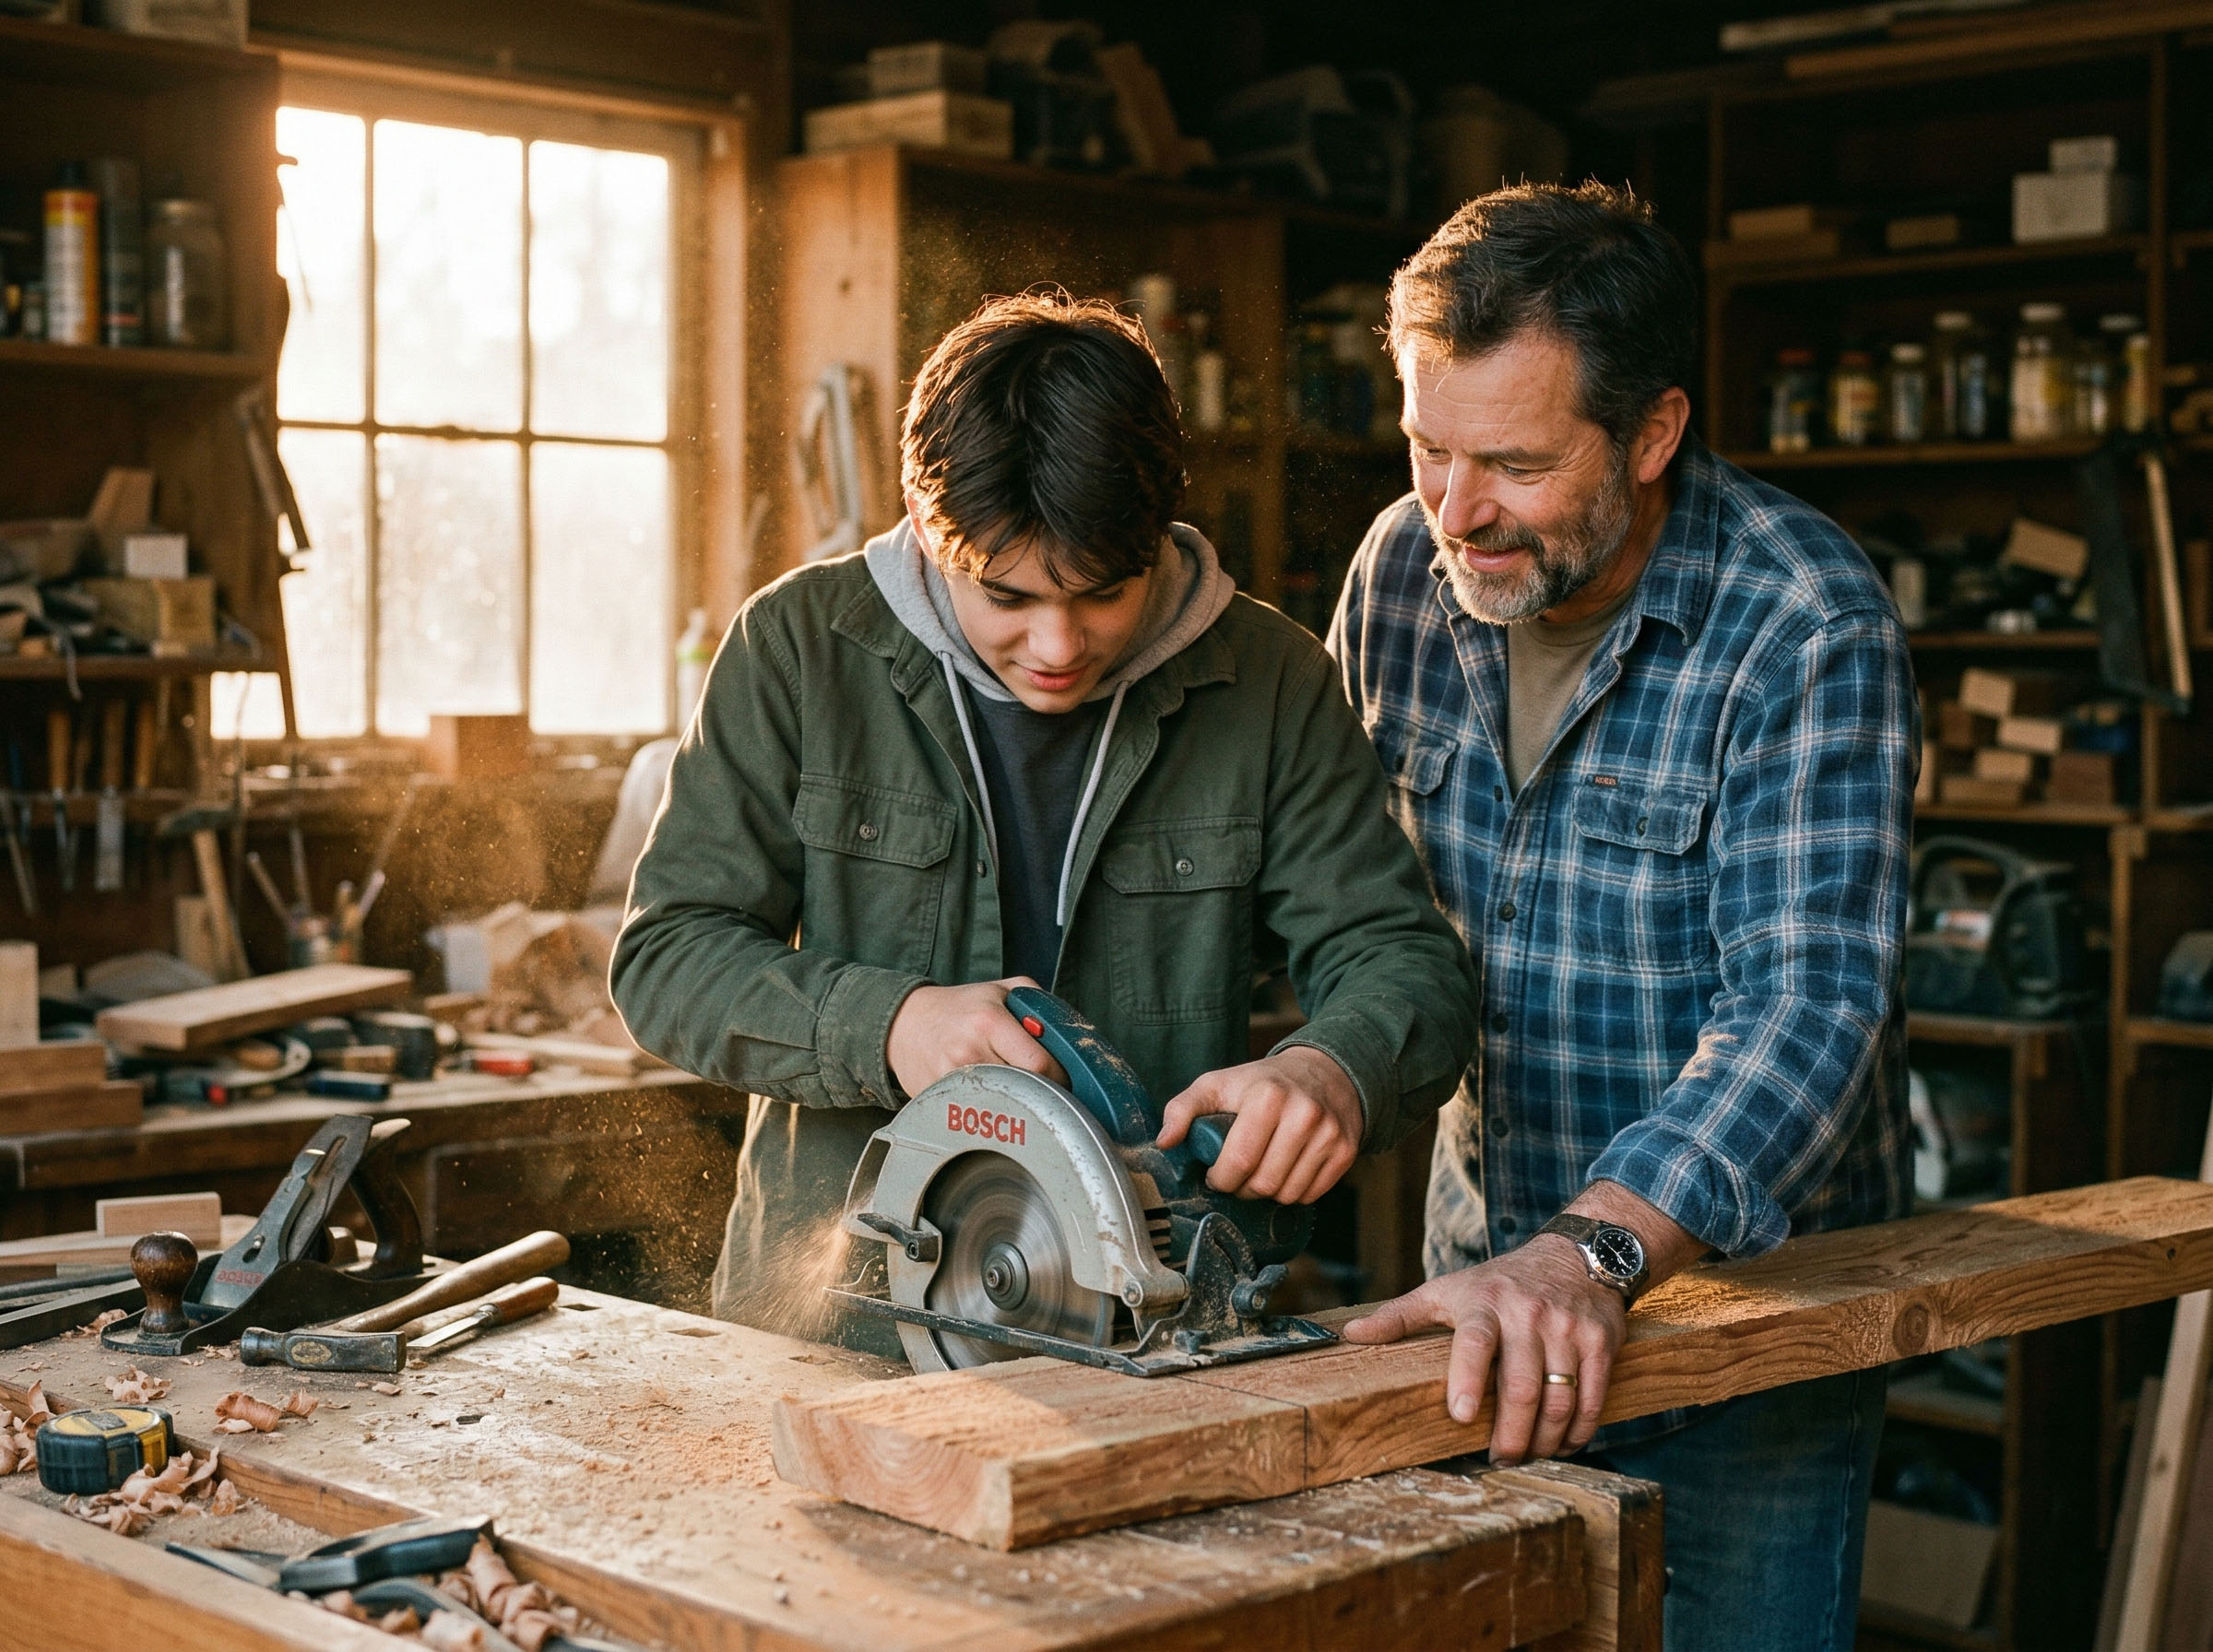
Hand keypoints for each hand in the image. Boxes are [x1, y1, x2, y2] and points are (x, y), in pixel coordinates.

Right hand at [885, 977, 1067, 1098]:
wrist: (906, 1023)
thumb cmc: (960, 1007)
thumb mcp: (1001, 989)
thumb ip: (1038, 1004)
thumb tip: (1069, 1036)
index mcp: (988, 1021)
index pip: (1039, 1064)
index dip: (1059, 1076)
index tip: (1063, 1079)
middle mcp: (969, 1051)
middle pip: (1023, 1090)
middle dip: (1040, 1091)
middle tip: (1045, 1089)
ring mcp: (951, 1079)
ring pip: (1003, 1108)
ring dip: (1016, 1104)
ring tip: (1016, 1091)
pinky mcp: (938, 1100)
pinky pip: (977, 1115)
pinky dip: (990, 1111)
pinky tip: (989, 1097)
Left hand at [1157, 1046, 1363, 1204]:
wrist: (1323, 1073)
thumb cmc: (1261, 1083)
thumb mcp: (1217, 1084)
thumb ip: (1182, 1109)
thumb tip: (1164, 1142)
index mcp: (1267, 1097)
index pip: (1239, 1162)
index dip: (1220, 1179)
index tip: (1215, 1175)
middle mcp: (1304, 1114)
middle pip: (1263, 1183)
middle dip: (1242, 1189)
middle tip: (1237, 1177)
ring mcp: (1329, 1134)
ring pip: (1288, 1194)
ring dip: (1267, 1193)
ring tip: (1260, 1172)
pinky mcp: (1345, 1150)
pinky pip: (1311, 1195)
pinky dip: (1293, 1192)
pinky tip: (1285, 1171)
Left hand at [1339, 1236, 1623, 1463]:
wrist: (1576, 1254)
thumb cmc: (1500, 1282)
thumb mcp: (1447, 1290)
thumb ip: (1400, 1315)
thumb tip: (1350, 1334)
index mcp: (1484, 1304)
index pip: (1475, 1341)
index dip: (1467, 1378)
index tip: (1459, 1415)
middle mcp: (1528, 1314)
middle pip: (1521, 1386)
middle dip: (1511, 1434)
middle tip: (1499, 1459)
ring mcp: (1567, 1328)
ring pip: (1559, 1398)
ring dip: (1545, 1439)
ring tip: (1530, 1454)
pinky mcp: (1601, 1341)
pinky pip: (1593, 1397)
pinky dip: (1580, 1429)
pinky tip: (1565, 1443)